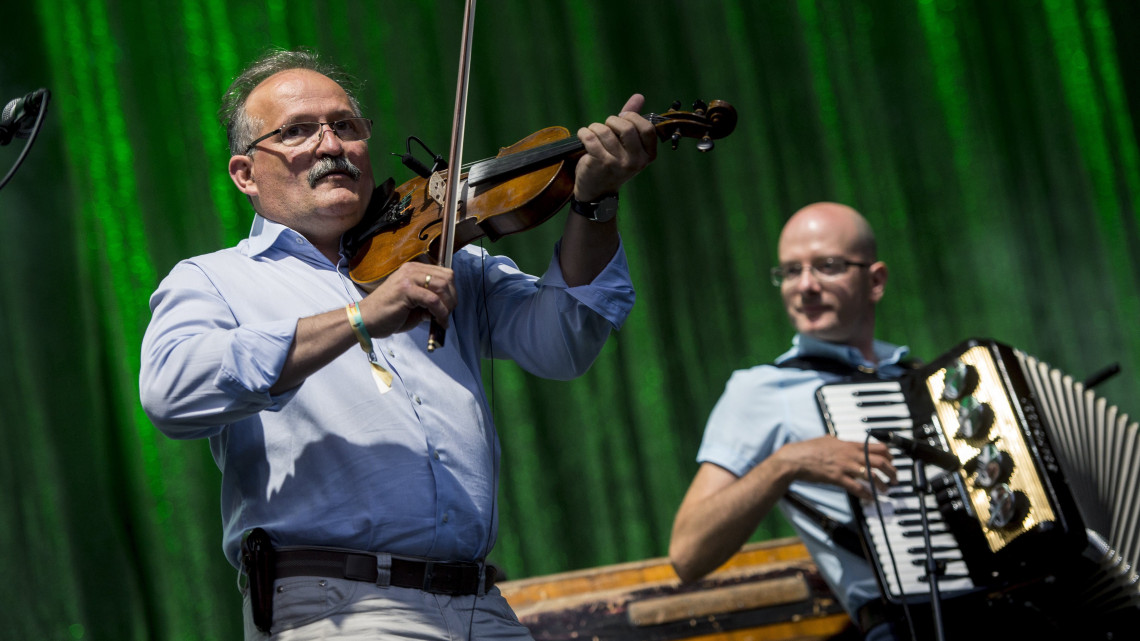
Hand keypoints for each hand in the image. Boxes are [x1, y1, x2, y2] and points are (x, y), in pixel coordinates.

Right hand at [358, 262, 456, 337]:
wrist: (365, 320)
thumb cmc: (388, 315)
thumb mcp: (414, 306)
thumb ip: (430, 302)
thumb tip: (447, 307)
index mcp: (413, 270)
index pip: (444, 273)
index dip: (451, 291)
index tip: (449, 307)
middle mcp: (411, 269)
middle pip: (447, 278)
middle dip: (452, 298)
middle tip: (447, 314)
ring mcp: (408, 278)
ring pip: (442, 286)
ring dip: (447, 306)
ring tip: (442, 319)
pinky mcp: (406, 289)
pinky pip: (433, 300)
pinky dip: (440, 312)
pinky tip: (438, 322)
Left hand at [573, 93, 657, 201]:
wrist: (597, 191)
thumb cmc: (613, 163)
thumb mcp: (627, 146)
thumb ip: (633, 120)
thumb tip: (639, 96)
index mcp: (648, 156)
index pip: (647, 128)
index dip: (633, 118)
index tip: (622, 119)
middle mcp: (636, 161)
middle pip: (627, 127)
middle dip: (612, 121)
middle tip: (606, 126)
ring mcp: (618, 164)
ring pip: (605, 131)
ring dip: (595, 127)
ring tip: (592, 133)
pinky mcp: (600, 164)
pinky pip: (590, 138)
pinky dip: (584, 133)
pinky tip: (583, 136)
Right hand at [777, 436, 897, 499]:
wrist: (795, 459)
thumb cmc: (809, 449)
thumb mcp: (827, 440)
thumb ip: (840, 442)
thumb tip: (843, 442)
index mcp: (850, 445)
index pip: (878, 447)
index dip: (890, 456)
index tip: (892, 462)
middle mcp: (850, 454)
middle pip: (880, 461)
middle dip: (892, 471)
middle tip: (895, 479)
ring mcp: (845, 466)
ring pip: (872, 475)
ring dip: (882, 485)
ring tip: (886, 490)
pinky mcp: (837, 478)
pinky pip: (857, 487)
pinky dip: (866, 494)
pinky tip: (870, 497)